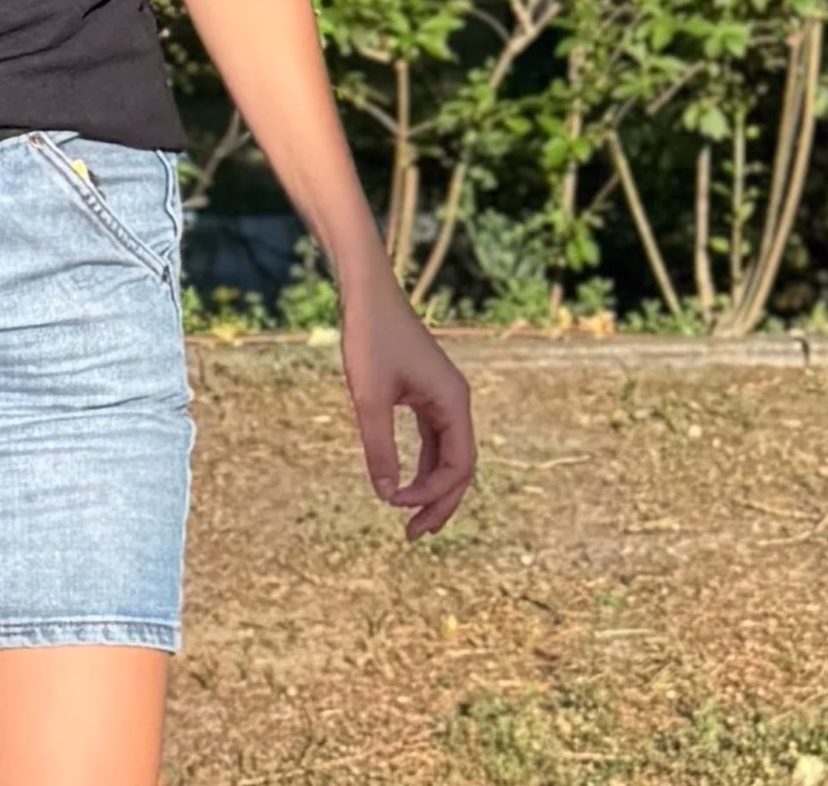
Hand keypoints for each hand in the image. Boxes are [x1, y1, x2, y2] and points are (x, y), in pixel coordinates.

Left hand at [339, 275, 475, 540]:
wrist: (366, 293)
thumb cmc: (369, 337)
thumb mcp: (369, 396)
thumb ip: (379, 446)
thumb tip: (386, 495)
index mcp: (454, 402)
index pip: (459, 465)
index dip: (432, 493)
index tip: (395, 503)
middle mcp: (456, 402)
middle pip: (460, 467)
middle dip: (440, 503)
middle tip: (413, 535)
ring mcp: (442, 397)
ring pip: (447, 455)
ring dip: (432, 488)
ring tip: (410, 520)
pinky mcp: (425, 393)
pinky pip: (433, 439)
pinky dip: (423, 465)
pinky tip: (404, 483)